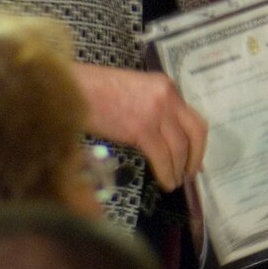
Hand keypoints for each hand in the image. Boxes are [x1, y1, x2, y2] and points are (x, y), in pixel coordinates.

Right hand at [73, 64, 207, 189]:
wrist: (71, 90)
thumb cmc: (93, 91)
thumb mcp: (131, 91)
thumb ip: (150, 107)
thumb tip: (161, 135)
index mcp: (164, 85)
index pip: (191, 116)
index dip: (196, 141)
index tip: (194, 157)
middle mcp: (166, 96)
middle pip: (195, 131)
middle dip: (195, 156)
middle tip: (190, 174)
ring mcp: (156, 112)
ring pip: (179, 147)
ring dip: (179, 169)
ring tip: (174, 182)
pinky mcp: (142, 129)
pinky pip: (162, 157)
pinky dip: (166, 173)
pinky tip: (164, 183)